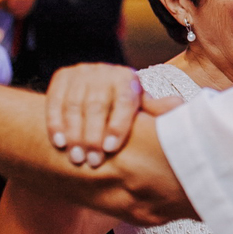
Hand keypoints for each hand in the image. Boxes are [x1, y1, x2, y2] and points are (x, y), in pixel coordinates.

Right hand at [46, 63, 183, 167]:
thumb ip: (156, 111)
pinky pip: (55, 100)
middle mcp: (105, 72)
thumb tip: (178, 108)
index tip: (111, 149)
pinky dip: (55, 123)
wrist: (101, 86)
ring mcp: (82, 73)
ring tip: (75, 157)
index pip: (124, 101)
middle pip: (96, 105)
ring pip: (74, 105)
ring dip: (73, 133)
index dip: (117, 125)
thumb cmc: (125, 107)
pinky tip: (58, 142)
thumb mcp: (142, 108)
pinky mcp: (63, 76)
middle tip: (92, 161)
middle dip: (93, 136)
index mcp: (128, 79)